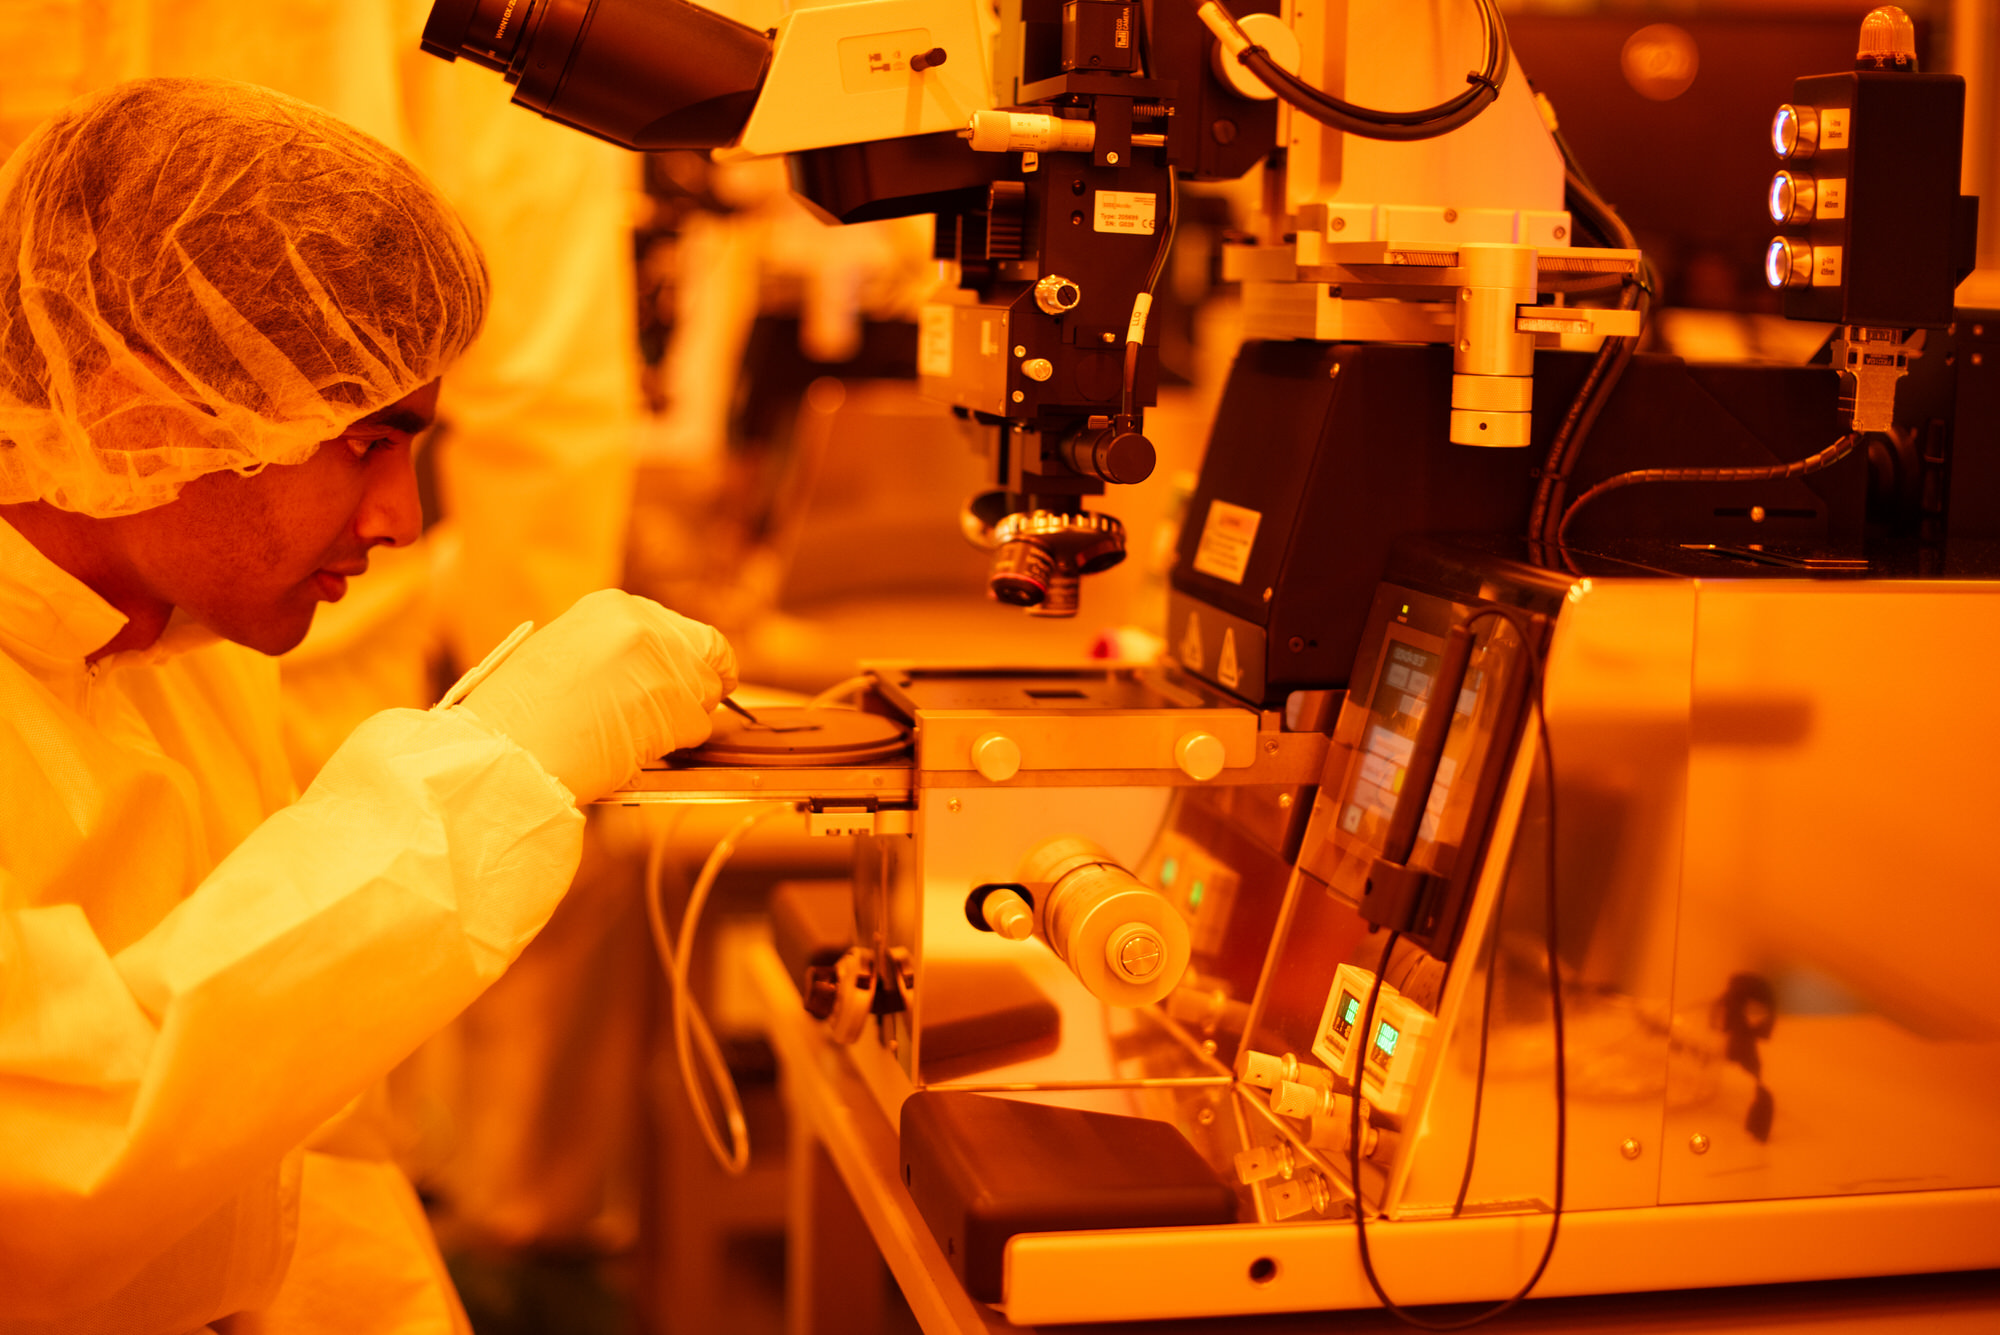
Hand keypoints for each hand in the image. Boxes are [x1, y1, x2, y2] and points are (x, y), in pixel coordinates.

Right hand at [458, 590, 737, 801]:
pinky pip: (696, 729)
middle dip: (697, 689)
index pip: (682, 630)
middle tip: (671, 719)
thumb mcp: (566, 655)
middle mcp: (643, 624)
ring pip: (704, 697)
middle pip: (707, 657)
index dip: (691, 660)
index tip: (699, 677)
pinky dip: (672, 746)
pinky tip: (628, 749)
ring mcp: (661, 661)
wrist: (502, 751)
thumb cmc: (519, 717)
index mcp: (613, 607)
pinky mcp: (672, 702)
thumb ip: (616, 654)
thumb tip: (655, 674)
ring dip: (679, 723)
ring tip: (626, 737)